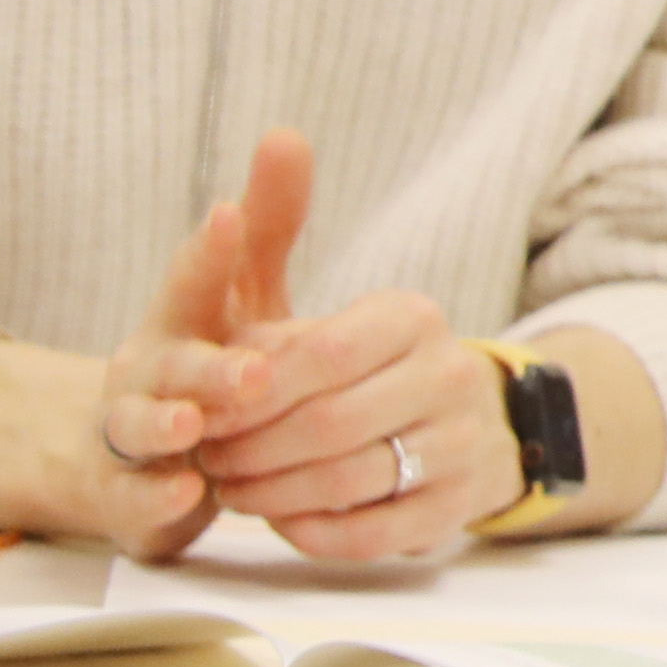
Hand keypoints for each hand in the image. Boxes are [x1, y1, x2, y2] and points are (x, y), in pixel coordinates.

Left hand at [145, 131, 513, 565]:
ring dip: (272, 493)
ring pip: (349, 480)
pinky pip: (376, 532)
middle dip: (249, 448)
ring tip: (233, 490)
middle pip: (327, 423)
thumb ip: (278, 222)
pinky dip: (316, 530)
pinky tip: (283, 519)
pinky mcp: (460, 506)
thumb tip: (278, 135)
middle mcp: (451, 375)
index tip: (201, 406)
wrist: (457, 429)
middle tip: (205, 459)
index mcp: (412, 319)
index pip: (319, 353)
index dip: (248, 389)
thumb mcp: (309, 297)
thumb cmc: (353, 367)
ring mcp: (465, 444)